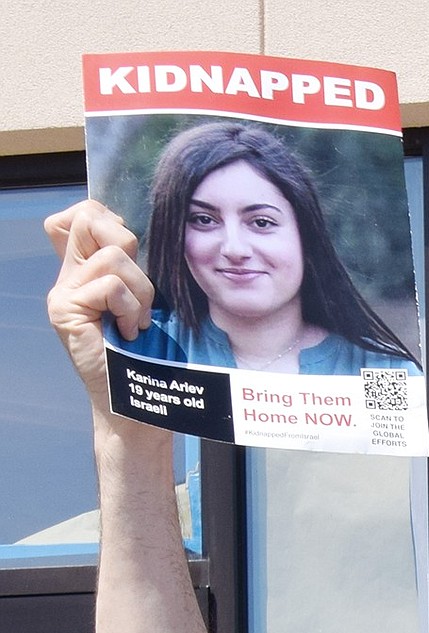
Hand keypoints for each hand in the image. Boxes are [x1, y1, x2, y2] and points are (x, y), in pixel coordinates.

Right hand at [44, 199, 154, 403]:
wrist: (134, 406)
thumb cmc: (146, 358)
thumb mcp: (145, 302)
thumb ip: (136, 269)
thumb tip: (147, 235)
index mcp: (87, 270)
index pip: (84, 213)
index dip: (111, 219)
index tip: (133, 256)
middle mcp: (69, 276)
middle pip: (89, 215)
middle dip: (126, 241)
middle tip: (137, 286)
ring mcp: (64, 292)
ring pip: (112, 255)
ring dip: (139, 290)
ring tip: (138, 322)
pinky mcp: (65, 310)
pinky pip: (109, 285)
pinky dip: (129, 308)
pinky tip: (130, 332)